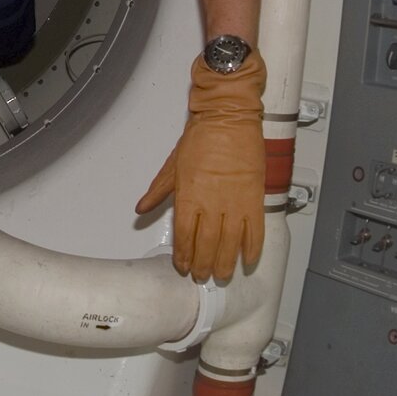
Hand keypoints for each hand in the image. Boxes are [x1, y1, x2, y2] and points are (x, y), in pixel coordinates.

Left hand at [135, 52, 265, 280]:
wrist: (228, 118)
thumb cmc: (200, 138)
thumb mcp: (172, 164)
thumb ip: (159, 191)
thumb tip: (140, 208)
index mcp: (188, 196)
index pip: (183, 235)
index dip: (183, 255)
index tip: (183, 266)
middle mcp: (211, 204)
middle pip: (206, 244)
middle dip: (203, 264)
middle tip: (202, 276)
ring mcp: (235, 203)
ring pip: (230, 243)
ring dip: (226, 262)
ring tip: (222, 275)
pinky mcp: (254, 198)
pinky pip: (255, 230)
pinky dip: (252, 247)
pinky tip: (248, 259)